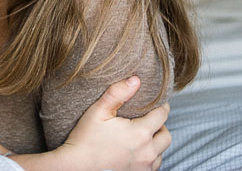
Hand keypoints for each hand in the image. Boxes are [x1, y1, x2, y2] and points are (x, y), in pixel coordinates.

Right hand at [56, 77, 170, 170]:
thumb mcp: (98, 111)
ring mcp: (144, 167)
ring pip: (161, 152)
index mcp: (140, 133)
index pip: (162, 115)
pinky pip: (153, 165)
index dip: (161, 106)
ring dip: (155, 143)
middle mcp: (147, 152)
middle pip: (166, 136)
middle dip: (160, 126)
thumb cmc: (85, 139)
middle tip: (147, 119)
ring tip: (141, 135)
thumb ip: (117, 93)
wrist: (76, 167)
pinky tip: (136, 150)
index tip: (156, 102)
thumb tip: (136, 80)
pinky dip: (149, 156)